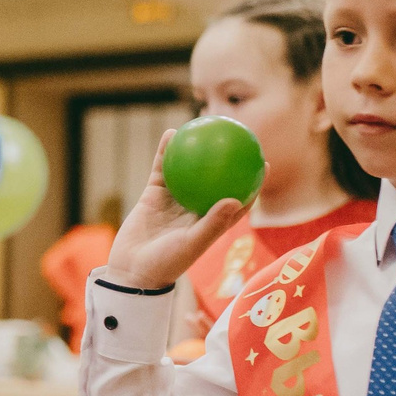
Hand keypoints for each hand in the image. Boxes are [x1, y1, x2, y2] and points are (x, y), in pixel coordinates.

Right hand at [104, 129, 246, 293]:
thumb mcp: (192, 245)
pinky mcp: (153, 194)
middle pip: (216, 179)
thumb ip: (213, 224)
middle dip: (227, 159)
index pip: (238, 200)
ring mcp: (174, 200)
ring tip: (203, 126)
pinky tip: (171, 134)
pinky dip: (166, 151)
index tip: (265, 163)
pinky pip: (162, 168)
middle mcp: (195, 209)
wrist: (130, 270)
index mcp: (211, 222)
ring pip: (189, 170)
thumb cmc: (165, 264)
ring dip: (196, 149)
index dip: (252, 183)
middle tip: (238, 136)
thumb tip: (237, 200)